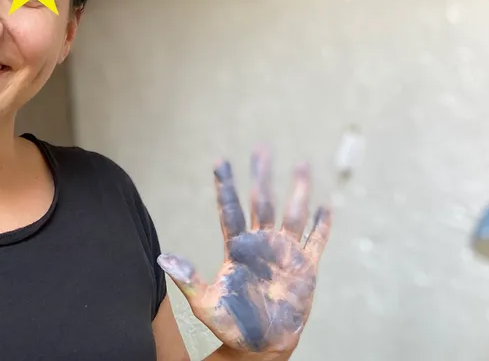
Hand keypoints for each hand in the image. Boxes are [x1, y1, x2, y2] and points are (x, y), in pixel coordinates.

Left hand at [158, 149, 331, 355]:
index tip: (220, 161)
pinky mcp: (305, 267)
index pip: (230, 210)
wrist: (260, 344)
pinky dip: (321, 225)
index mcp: (237, 249)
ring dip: (297, 190)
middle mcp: (261, 244)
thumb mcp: (204, 303)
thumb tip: (162, 259)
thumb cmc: (230, 324)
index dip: (227, 186)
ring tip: (303, 164)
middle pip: (262, 202)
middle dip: (262, 176)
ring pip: (292, 214)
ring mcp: (285, 253)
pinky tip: (326, 205)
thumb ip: (188, 280)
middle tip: (262, 148)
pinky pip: (316, 241)